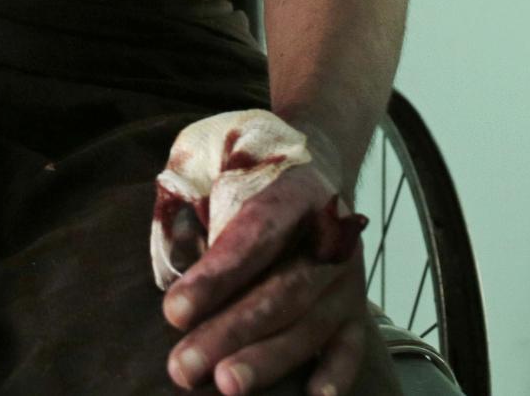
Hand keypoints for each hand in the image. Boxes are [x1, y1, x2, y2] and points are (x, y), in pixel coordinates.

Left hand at [159, 113, 369, 395]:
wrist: (314, 157)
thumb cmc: (246, 164)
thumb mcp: (211, 158)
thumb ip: (191, 200)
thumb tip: (174, 252)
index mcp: (294, 190)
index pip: (254, 237)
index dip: (216, 277)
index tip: (174, 313)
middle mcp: (329, 237)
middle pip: (280, 292)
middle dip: (231, 333)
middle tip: (184, 368)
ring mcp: (346, 276)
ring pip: (307, 326)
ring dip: (266, 361)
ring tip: (225, 386)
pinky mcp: (356, 307)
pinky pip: (350, 345)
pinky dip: (336, 372)